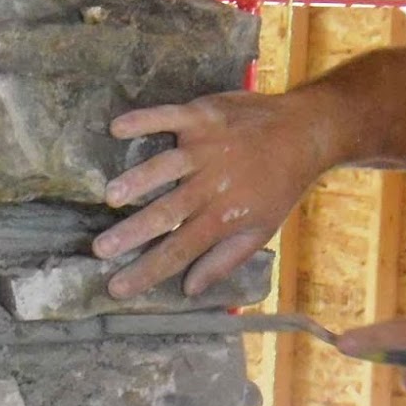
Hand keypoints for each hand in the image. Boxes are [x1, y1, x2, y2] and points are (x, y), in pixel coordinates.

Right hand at [92, 90, 337, 298]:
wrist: (305, 133)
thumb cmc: (278, 186)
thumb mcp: (260, 231)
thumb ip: (223, 260)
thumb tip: (189, 289)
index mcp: (224, 217)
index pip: (179, 251)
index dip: (147, 271)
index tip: (117, 287)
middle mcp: (212, 184)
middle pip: (166, 213)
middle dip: (132, 233)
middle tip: (100, 249)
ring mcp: (207, 147)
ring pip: (166, 167)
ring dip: (137, 180)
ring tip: (110, 197)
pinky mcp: (203, 116)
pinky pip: (168, 116)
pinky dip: (143, 120)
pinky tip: (117, 128)